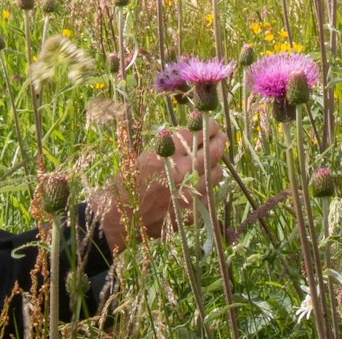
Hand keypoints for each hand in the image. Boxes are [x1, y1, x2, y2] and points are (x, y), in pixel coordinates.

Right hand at [95, 121, 224, 253]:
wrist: (121, 216)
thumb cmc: (129, 183)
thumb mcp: (146, 156)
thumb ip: (170, 147)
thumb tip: (192, 135)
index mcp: (167, 153)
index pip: (198, 133)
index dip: (209, 126)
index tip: (212, 124)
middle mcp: (181, 170)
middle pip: (213, 150)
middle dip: (219, 140)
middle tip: (221, 137)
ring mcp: (189, 191)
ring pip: (216, 172)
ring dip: (216, 163)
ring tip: (211, 160)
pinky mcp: (191, 210)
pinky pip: (209, 192)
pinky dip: (208, 184)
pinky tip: (202, 181)